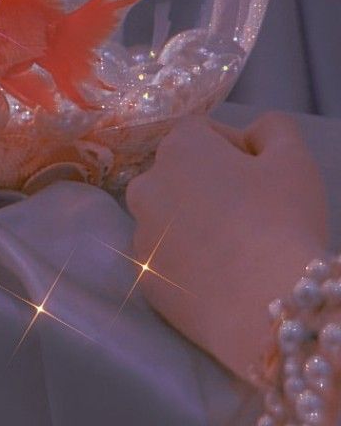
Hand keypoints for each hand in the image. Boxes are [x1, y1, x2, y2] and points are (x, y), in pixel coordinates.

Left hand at [125, 112, 328, 381]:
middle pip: (180, 173)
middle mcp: (147, 183)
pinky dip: (185, 260)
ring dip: (193, 221)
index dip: (236, 149)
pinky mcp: (144, 277)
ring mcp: (140, 233)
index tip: (262, 176)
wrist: (264, 305)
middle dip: (210, 184)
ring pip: (168, 215)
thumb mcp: (293, 159)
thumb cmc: (281, 221)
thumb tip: (255, 131)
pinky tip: (219, 275)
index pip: (202, 132)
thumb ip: (273, 129)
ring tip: (234, 246)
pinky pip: (165, 257)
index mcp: (178, 147)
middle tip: (251, 212)